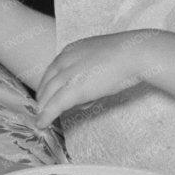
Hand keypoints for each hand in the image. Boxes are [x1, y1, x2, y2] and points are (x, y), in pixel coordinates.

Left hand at [34, 30, 154, 127]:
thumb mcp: (100, 58)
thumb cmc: (126, 55)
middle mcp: (64, 61)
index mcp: (70, 51)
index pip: (51, 71)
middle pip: (46, 84)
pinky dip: (46, 116)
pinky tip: (41, 123)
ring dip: (42, 109)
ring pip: (47, 96)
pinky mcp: (73, 89)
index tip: (46, 96)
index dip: (47, 86)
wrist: (134, 53)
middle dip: (42, 99)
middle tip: (41, 111)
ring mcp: (67, 75)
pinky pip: (54, 106)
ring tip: (40, 120)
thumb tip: (87, 88)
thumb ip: (89, 71)